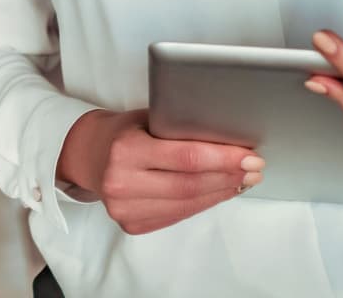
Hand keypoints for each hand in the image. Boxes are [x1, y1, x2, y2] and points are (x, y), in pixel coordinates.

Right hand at [56, 108, 264, 234]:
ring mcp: (125, 209)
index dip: (223, 160)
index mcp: (126, 150)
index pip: (186, 158)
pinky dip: (204, 203)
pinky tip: (219, 191)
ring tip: (243, 180)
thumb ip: (178, 128)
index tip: (249, 156)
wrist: (88, 155)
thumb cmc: (123, 132)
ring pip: (187, 204)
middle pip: (190, 185)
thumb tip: (229, 139)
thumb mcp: (146, 118)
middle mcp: (122, 182)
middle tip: (255, 169)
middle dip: (228, 177)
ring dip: (221, 192)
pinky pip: (177, 215)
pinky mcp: (132, 224)